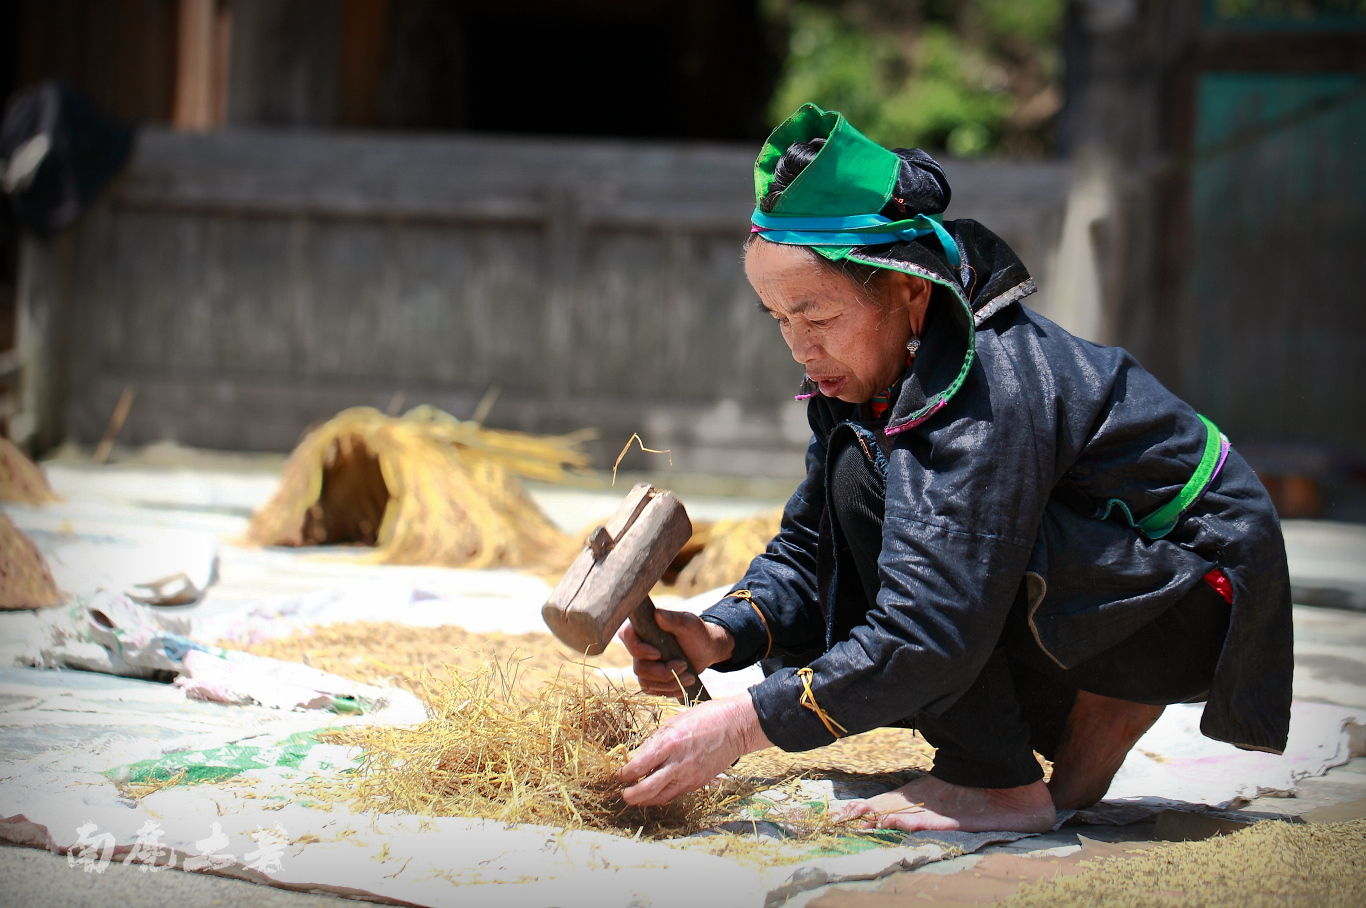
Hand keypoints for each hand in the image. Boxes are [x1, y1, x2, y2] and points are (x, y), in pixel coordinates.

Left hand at [617, 694, 770, 805]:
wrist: (736, 727)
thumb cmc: (706, 717)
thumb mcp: (675, 722)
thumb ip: (656, 741)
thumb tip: (638, 756)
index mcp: (670, 743)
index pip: (638, 766)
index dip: (624, 774)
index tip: (619, 774)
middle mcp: (678, 763)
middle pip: (646, 788)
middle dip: (630, 794)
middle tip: (623, 793)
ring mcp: (689, 775)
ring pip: (660, 797)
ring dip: (643, 800)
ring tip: (635, 797)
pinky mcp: (698, 783)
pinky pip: (674, 794)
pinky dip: (661, 796)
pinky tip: (654, 792)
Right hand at [618, 608, 733, 699]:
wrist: (705, 650)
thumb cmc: (696, 633)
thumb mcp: (689, 624)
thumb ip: (674, 619)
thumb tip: (657, 614)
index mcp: (643, 628)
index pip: (626, 637)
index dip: (639, 649)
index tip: (658, 654)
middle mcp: (638, 647)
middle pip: (639, 667)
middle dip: (663, 672)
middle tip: (684, 665)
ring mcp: (643, 664)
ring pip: (646, 682)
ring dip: (670, 682)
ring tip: (689, 676)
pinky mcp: (650, 679)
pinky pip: (652, 690)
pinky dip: (671, 690)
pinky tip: (684, 683)